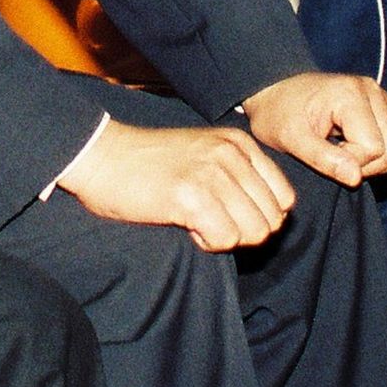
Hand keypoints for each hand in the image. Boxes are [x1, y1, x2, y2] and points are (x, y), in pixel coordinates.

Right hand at [57, 116, 293, 250]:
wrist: (101, 156)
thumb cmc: (150, 164)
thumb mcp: (205, 155)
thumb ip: (239, 177)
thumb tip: (270, 221)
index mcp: (239, 144)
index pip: (284, 200)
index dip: (258, 217)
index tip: (227, 213)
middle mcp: (231, 155)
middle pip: (271, 221)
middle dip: (243, 232)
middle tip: (210, 221)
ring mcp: (212, 174)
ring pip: (253, 233)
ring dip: (225, 237)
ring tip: (196, 221)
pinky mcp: (191, 196)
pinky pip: (224, 240)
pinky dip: (206, 242)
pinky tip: (185, 225)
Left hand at [239, 70, 386, 185]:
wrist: (277, 93)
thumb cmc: (279, 114)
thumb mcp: (290, 139)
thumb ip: (322, 158)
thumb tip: (355, 179)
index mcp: (350, 94)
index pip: (373, 148)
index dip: (350, 164)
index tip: (324, 156)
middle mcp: (374, 91)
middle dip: (369, 166)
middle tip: (338, 160)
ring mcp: (384, 98)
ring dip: (379, 163)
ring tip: (347, 156)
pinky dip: (385, 156)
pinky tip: (357, 151)